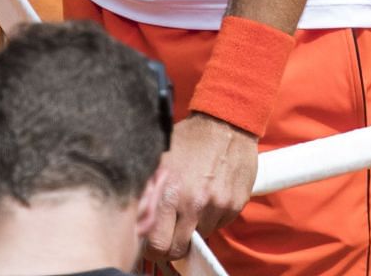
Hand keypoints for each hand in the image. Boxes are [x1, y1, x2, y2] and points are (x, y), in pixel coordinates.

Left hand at [145, 114, 257, 261]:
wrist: (225, 123)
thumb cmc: (188, 139)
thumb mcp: (159, 158)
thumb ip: (149, 189)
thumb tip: (136, 218)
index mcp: (169, 191)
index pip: (158, 242)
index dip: (154, 247)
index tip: (153, 243)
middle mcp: (194, 202)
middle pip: (179, 247)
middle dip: (173, 245)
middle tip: (170, 234)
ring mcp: (217, 205)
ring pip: (200, 236)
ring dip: (193, 227)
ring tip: (190, 202)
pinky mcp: (235, 205)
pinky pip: (218, 224)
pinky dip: (211, 217)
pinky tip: (207, 195)